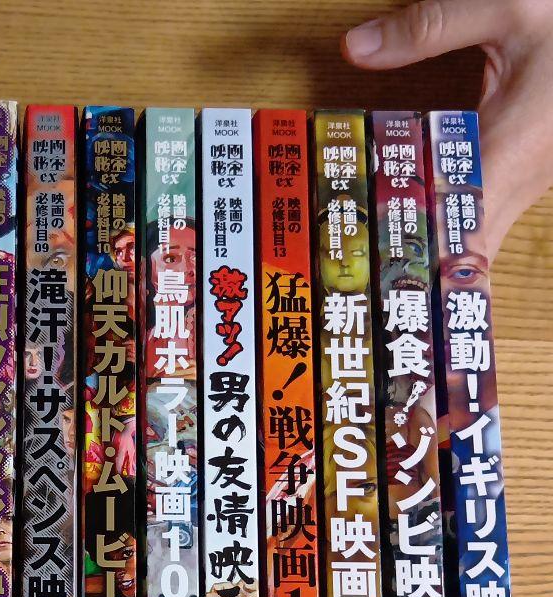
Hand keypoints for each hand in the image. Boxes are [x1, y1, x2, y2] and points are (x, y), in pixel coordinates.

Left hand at [343, 0, 552, 256]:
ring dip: (430, 249)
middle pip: (466, 250)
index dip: (424, 265)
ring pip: (478, 236)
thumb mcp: (507, 7)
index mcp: (515, 149)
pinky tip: (409, 221)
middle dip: (417, 267)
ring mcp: (531, 177)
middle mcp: (525, 176)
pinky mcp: (529, 169)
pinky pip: (484, 212)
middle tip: (362, 280)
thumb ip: (429, 29)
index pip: (463, 235)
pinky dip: (447, 224)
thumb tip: (355, 47)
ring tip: (374, 263)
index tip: (382, 281)